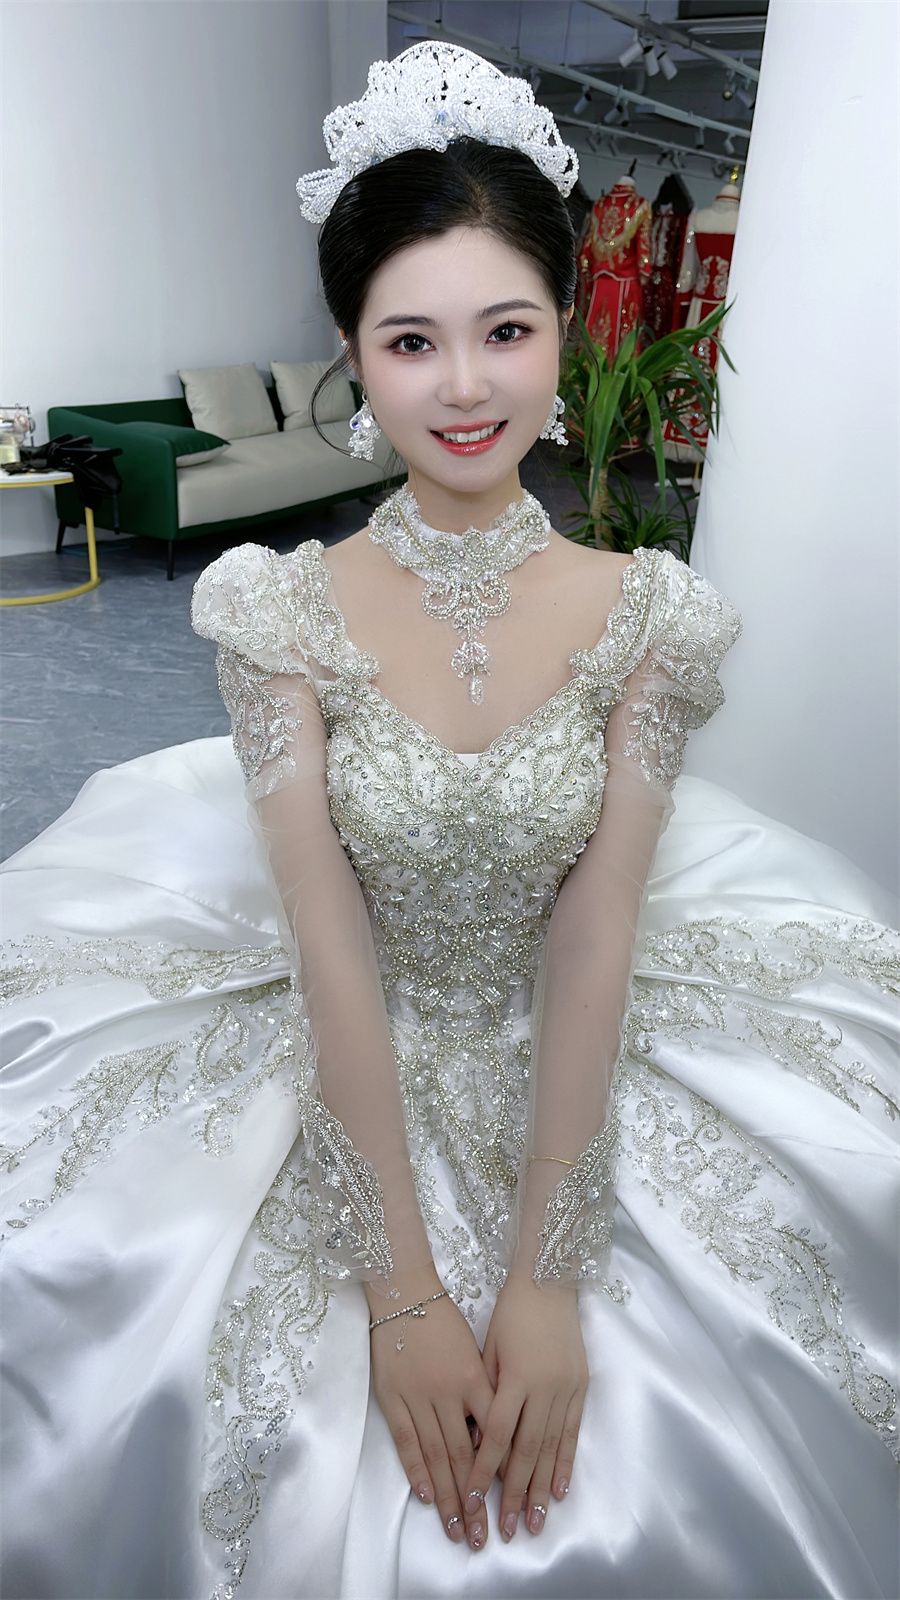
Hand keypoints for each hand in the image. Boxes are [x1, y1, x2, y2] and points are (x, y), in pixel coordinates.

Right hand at [368, 1267, 495, 1549]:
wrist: (405, 1292)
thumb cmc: (445, 1320)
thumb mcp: (475, 1350)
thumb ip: (486, 1389)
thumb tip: (494, 1435)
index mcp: (474, 1377)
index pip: (492, 1434)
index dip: (499, 1470)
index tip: (508, 1502)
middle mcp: (449, 1391)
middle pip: (465, 1455)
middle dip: (474, 1499)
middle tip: (482, 1535)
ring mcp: (418, 1395)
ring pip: (437, 1455)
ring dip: (448, 1495)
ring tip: (457, 1528)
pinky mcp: (392, 1396)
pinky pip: (406, 1439)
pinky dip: (416, 1469)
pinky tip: (426, 1495)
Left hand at [462, 1275, 587, 1542]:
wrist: (548, 1281)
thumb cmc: (510, 1313)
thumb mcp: (487, 1349)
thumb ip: (484, 1395)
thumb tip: (473, 1442)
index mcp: (515, 1377)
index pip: (495, 1436)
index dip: (483, 1473)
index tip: (472, 1503)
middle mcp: (544, 1388)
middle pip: (526, 1451)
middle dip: (515, 1493)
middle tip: (507, 1530)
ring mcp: (566, 1389)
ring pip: (551, 1448)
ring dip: (542, 1488)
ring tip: (534, 1522)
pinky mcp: (581, 1387)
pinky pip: (572, 1432)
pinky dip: (565, 1463)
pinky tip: (559, 1490)